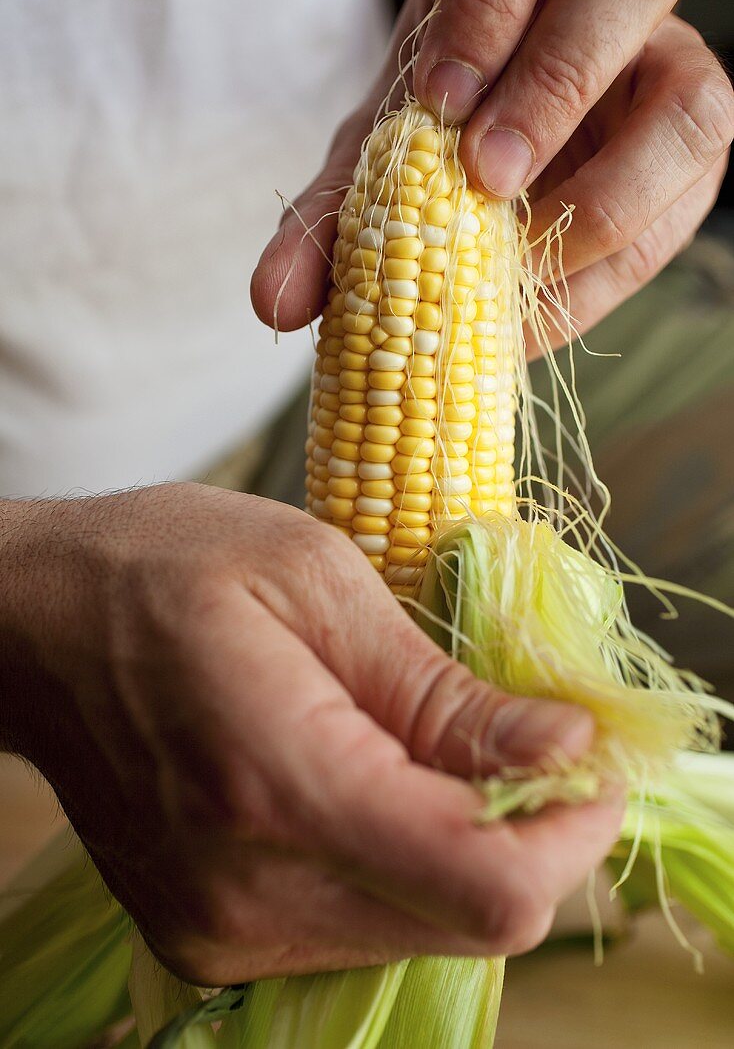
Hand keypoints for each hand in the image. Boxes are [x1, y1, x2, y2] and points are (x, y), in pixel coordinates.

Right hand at [1, 484, 619, 983]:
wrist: (32, 628)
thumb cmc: (162, 568)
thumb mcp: (314, 578)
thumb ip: (440, 687)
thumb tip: (565, 749)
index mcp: (275, 783)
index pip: (486, 882)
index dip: (571, 828)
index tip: (584, 753)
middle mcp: (248, 894)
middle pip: (474, 921)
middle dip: (532, 832)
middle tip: (522, 735)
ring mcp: (224, 934)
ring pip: (426, 931)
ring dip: (470, 847)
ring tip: (438, 748)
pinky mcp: (214, 940)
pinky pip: (365, 928)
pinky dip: (406, 865)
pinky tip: (379, 784)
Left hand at [251, 0, 732, 351]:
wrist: (498, 138)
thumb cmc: (439, 133)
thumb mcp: (380, 155)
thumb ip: (331, 214)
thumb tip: (271, 303)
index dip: (490, 11)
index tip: (436, 102)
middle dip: (556, 83)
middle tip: (486, 176)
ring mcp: (671, 76)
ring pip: (694, 108)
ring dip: (610, 193)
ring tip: (521, 252)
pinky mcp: (689, 161)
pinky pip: (686, 209)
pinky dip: (609, 271)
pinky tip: (535, 303)